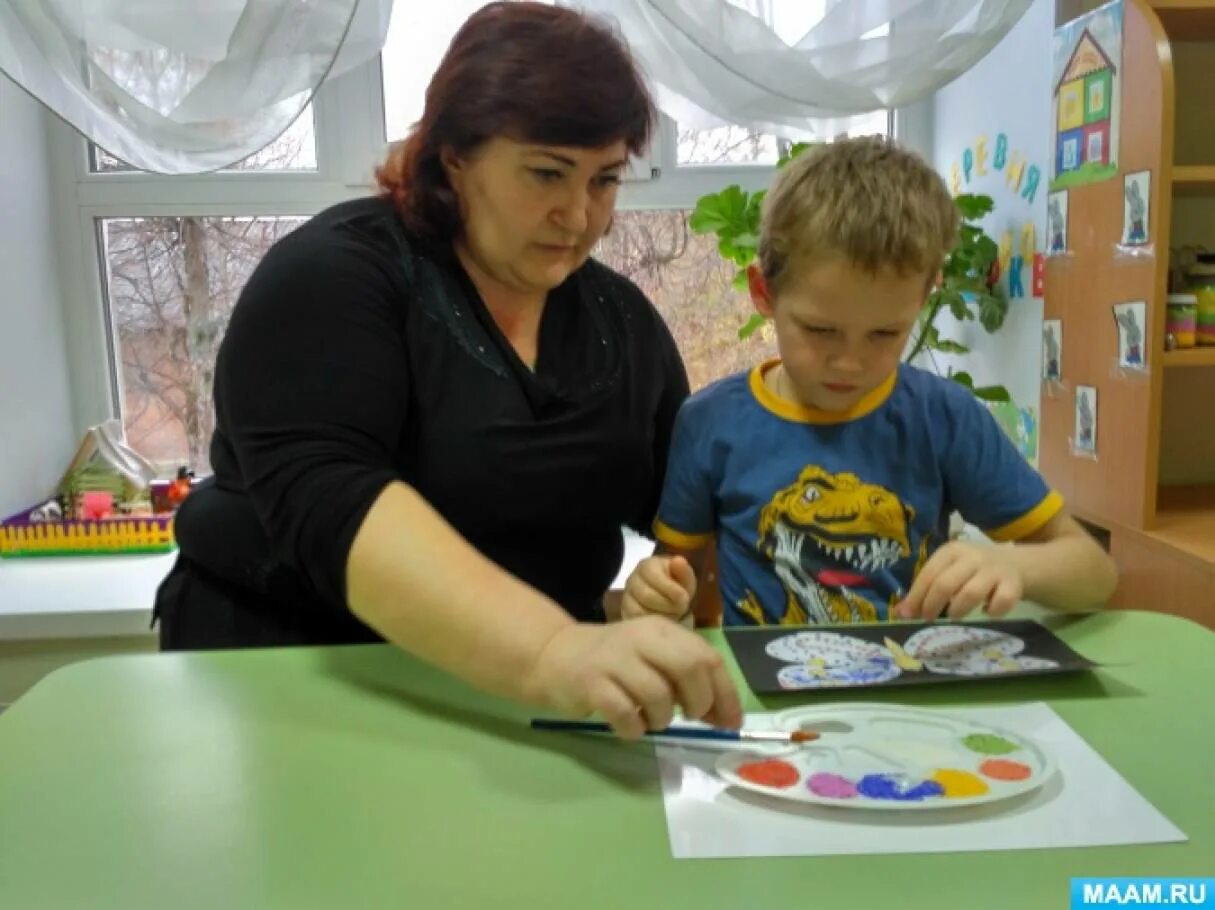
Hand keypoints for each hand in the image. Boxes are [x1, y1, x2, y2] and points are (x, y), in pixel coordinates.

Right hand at [524, 617, 741, 739]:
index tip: (731, 722)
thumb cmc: (615, 662)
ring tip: (651, 719)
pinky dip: (635, 730)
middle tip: (690, 717)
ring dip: (663, 720)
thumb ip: (687, 679)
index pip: (708, 657)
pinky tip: (630, 726)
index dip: (726, 693)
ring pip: (659, 696)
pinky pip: (626, 715)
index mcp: (662, 629)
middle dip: (699, 703)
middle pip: (690, 668)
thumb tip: (725, 715)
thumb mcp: (654, 658)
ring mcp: (615, 660)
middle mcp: (641, 638)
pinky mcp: (591, 684)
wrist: (555, 656)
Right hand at [621, 555, 695, 623]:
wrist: (668, 599)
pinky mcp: (625, 612)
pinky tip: (661, 620)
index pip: (653, 575)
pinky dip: (650, 624)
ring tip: (672, 615)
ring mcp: (626, 596)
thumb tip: (678, 560)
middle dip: (667, 605)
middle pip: (646, 595)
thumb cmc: (676, 585)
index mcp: (647, 566)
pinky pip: (634, 621)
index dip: (670, 589)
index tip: (685, 598)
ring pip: (638, 610)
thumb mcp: (685, 578)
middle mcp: (632, 579)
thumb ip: (684, 571)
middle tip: (680, 609)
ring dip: (660, 616)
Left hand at [895, 541, 1022, 620]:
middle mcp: (972, 557)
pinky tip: (986, 611)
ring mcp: (994, 570)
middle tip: (928, 618)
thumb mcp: (948, 572)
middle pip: (946, 583)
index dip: (916, 596)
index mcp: (951, 551)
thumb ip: (925, 589)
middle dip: (933, 604)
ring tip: (954, 614)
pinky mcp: (1013, 584)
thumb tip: (900, 612)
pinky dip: (992, 611)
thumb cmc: (971, 570)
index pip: (929, 574)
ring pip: (971, 593)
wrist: (1015, 563)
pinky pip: (1001, 602)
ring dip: (958, 609)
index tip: (908, 614)